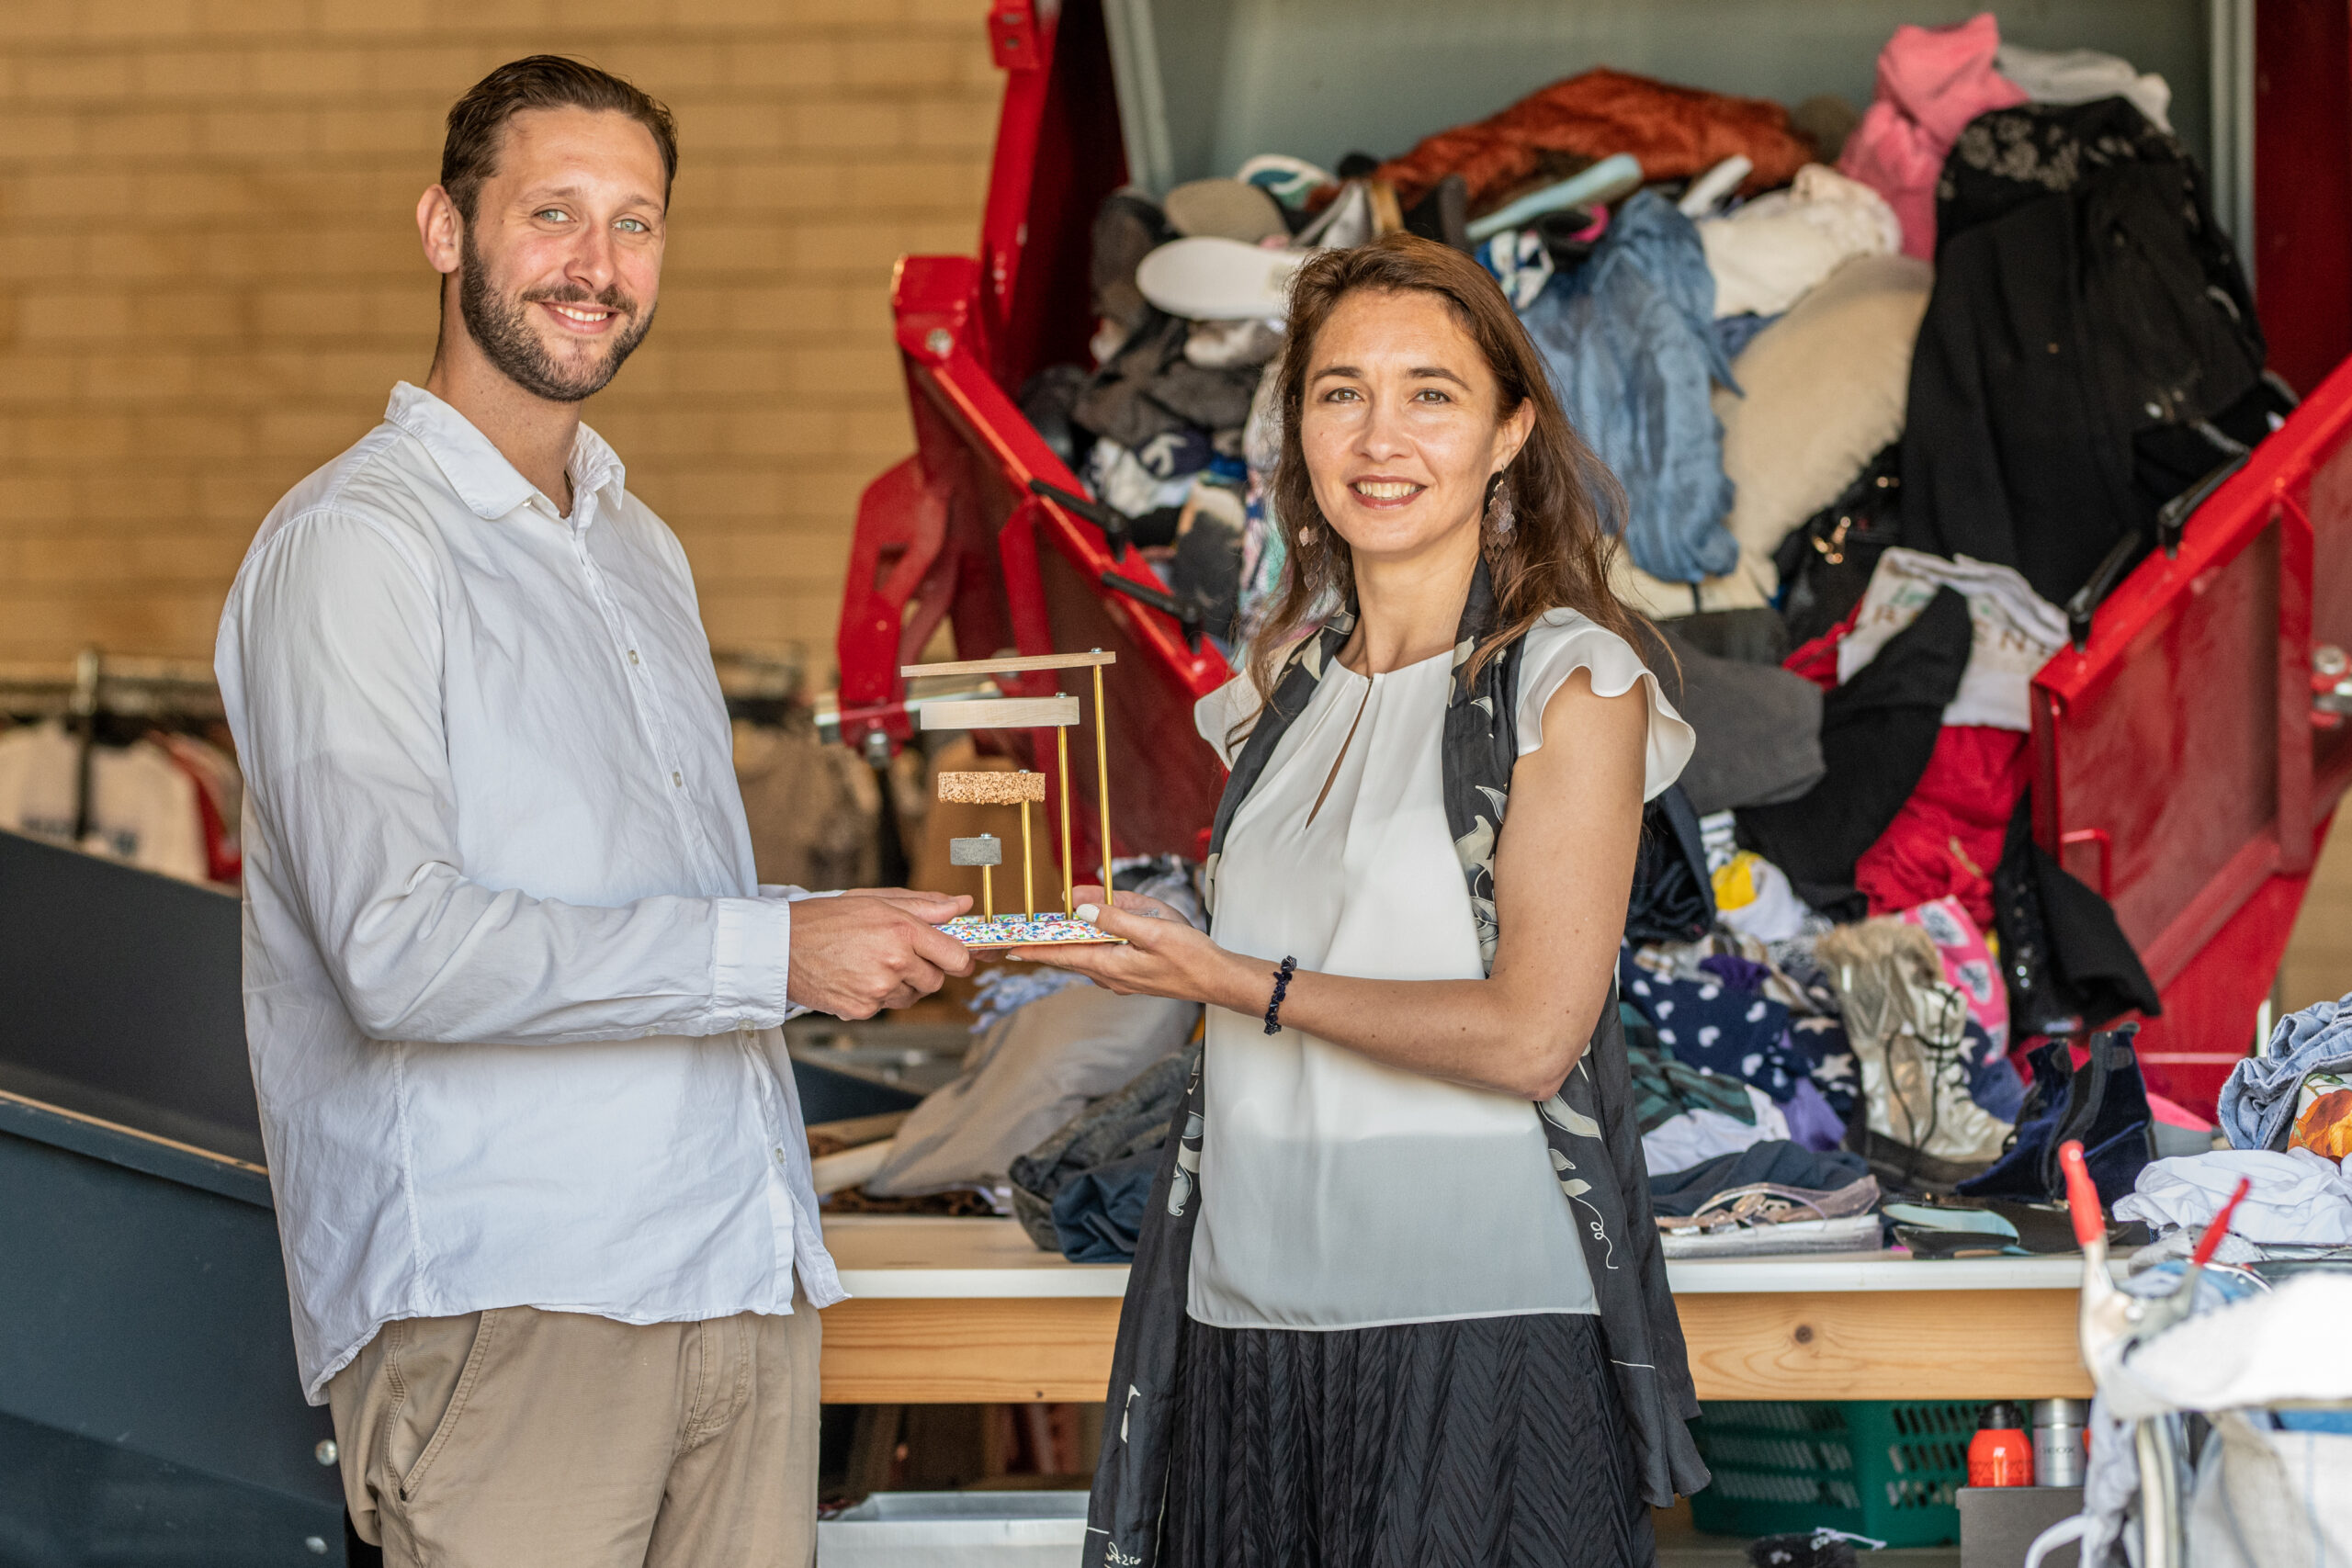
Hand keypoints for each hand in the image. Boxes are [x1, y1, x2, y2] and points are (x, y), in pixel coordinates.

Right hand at [786, 888, 972, 1018]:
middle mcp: (895, 961)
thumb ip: (924, 905)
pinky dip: (877, 996)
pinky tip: (856, 977)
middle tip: (898, 955)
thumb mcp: (876, 901)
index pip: (956, 956)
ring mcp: (879, 988)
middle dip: (925, 970)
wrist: (781, 946)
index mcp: (903, 930)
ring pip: (912, 996)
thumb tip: (962, 905)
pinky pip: (886, 1006)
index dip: (959, 958)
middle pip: (936, 981)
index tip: (954, 958)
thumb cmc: (826, 919)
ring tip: (870, 963)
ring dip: (901, 984)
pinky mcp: (864, 1009)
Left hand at [1008, 885, 1254, 1008]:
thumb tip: (1079, 910)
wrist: (1217, 979)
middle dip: (1044, 947)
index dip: (1033, 949)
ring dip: (1067, 945)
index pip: (1062, 955)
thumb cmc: (1190, 954)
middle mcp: (1110, 977)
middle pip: (1069, 958)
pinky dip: (1089, 947)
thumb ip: (1114, 918)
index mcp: (1111, 965)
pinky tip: (1090, 936)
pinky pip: (1100, 961)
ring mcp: (1120, 980)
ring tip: (1047, 933)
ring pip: (1085, 958)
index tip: (1007, 948)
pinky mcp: (1131, 978)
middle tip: (1017, 940)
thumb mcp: (1153, 928)